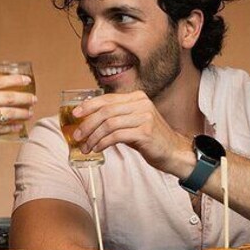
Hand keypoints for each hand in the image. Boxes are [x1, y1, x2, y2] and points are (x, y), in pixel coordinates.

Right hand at [0, 75, 35, 159]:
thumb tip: (1, 92)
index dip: (15, 80)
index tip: (27, 80)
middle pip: (7, 97)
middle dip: (24, 98)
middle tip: (34, 99)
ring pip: (8, 113)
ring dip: (22, 113)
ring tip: (29, 113)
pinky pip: (3, 128)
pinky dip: (13, 128)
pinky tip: (19, 127)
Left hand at [71, 91, 192, 174]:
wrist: (174, 152)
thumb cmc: (151, 139)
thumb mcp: (133, 122)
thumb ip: (116, 117)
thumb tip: (89, 120)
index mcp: (137, 98)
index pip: (107, 99)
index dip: (88, 106)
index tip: (75, 114)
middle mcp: (141, 104)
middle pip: (105, 111)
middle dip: (87, 124)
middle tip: (77, 136)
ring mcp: (144, 117)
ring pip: (109, 124)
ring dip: (93, 137)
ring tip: (87, 147)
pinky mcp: (145, 132)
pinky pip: (116, 136)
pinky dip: (103, 143)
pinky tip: (98, 149)